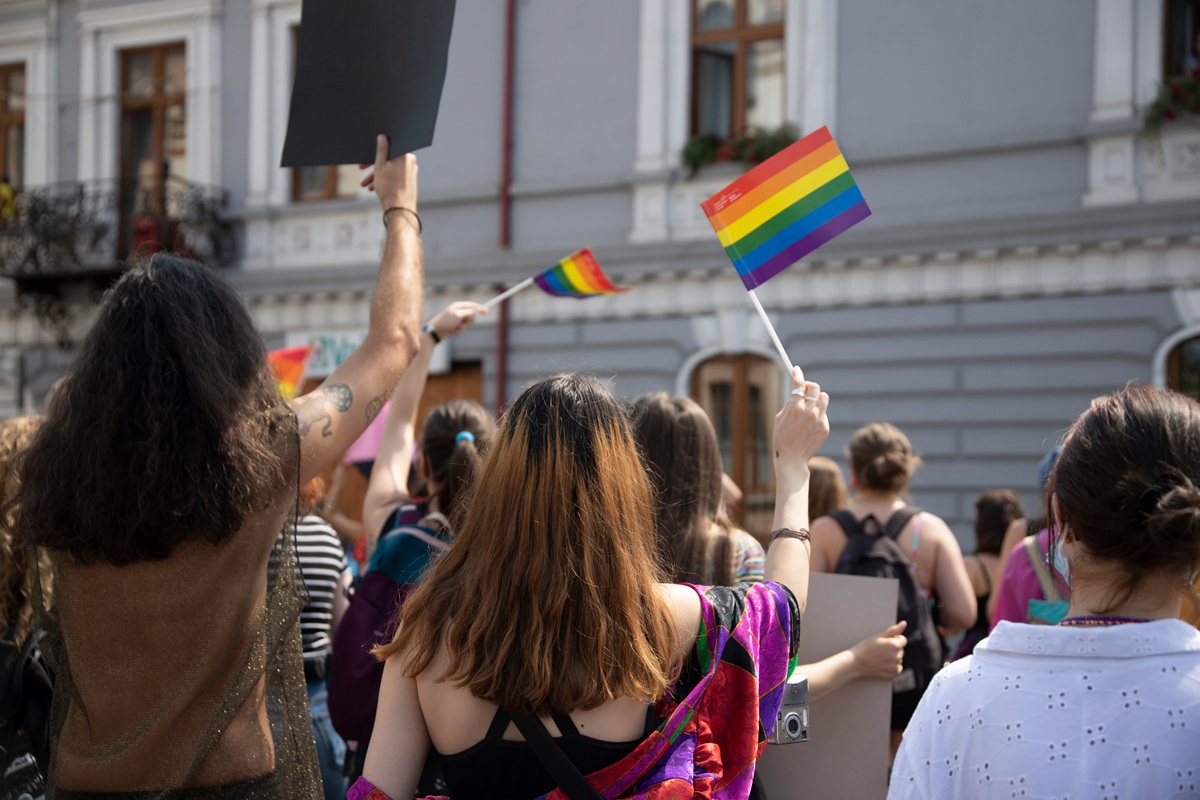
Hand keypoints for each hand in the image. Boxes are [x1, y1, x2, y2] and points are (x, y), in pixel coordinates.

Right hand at [360, 134, 417, 211]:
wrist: (400, 209)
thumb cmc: (389, 188)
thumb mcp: (380, 166)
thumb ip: (381, 149)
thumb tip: (382, 137)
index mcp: (405, 155)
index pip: (388, 147)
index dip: (375, 151)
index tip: (367, 157)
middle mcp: (410, 162)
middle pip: (388, 159)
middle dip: (373, 165)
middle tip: (361, 168)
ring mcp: (411, 172)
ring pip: (390, 169)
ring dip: (376, 175)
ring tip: (365, 184)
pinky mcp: (410, 181)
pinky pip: (395, 176)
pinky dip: (385, 179)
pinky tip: (374, 187)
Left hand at [427, 301, 487, 339]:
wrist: (435, 332)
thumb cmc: (445, 321)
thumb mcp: (458, 315)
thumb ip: (469, 312)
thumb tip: (476, 310)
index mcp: (458, 306)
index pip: (472, 305)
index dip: (480, 308)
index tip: (487, 312)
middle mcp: (458, 311)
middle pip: (471, 316)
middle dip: (468, 321)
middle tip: (462, 322)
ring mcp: (456, 319)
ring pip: (467, 324)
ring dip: (462, 327)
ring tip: (454, 327)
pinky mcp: (455, 326)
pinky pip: (462, 329)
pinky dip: (458, 331)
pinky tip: (452, 331)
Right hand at [773, 366, 829, 480]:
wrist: (792, 459)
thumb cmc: (781, 438)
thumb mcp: (779, 418)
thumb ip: (789, 404)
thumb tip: (797, 394)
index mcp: (795, 408)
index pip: (799, 384)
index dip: (797, 374)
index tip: (796, 369)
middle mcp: (809, 412)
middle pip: (815, 387)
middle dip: (809, 386)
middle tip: (804, 390)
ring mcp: (819, 419)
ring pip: (824, 397)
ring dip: (817, 397)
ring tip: (810, 404)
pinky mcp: (825, 427)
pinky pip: (824, 413)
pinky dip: (818, 413)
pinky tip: (810, 422)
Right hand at [850, 621, 906, 680]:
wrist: (856, 663)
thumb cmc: (865, 648)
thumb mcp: (878, 636)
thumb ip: (893, 630)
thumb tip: (904, 623)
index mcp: (895, 645)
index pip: (902, 639)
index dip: (893, 639)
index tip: (884, 642)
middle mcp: (897, 656)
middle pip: (900, 650)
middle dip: (893, 649)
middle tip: (879, 650)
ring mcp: (895, 667)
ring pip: (898, 659)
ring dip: (892, 658)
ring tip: (879, 658)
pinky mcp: (893, 675)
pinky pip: (897, 668)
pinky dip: (891, 667)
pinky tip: (881, 664)